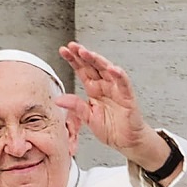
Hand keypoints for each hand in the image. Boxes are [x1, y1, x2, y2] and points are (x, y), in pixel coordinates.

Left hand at [57, 42, 170, 171]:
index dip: (74, 60)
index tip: (64, 51)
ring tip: (87, 53)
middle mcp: (105, 86)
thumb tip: (59, 99)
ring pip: (107, 70)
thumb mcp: (87, 118)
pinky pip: (123, 83)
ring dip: (97, 60)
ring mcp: (117, 89)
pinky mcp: (127, 97)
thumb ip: (75, 107)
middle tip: (73, 46)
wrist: (126, 140)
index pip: (83, 70)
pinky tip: (112, 68)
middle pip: (93, 66)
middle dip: (83, 55)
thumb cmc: (110, 128)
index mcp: (94, 89)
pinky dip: (119, 75)